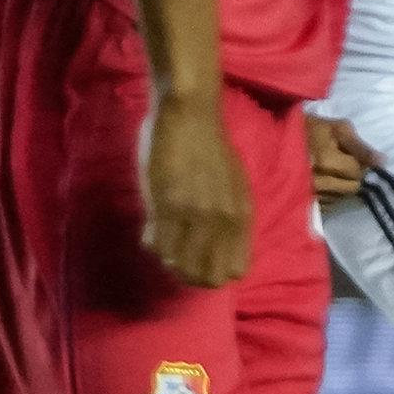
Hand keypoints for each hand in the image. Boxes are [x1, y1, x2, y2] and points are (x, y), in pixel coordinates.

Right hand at [141, 95, 253, 287]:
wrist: (191, 115)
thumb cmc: (212, 148)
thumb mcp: (235, 186)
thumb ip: (229, 218)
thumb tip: (218, 247)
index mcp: (242, 217)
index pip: (237, 271)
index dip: (216, 270)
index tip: (202, 260)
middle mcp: (222, 222)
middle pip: (208, 278)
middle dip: (190, 274)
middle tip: (177, 257)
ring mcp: (193, 216)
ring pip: (178, 266)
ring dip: (168, 259)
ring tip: (163, 241)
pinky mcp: (166, 205)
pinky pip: (156, 246)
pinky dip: (152, 243)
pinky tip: (151, 228)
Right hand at [306, 113, 378, 201]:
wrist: (278, 136)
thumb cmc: (311, 129)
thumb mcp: (338, 128)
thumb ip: (360, 146)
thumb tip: (382, 162)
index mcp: (326, 161)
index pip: (358, 173)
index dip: (361, 166)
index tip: (355, 158)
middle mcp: (317, 182)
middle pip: (351, 189)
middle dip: (354, 178)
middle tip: (345, 165)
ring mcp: (307, 194)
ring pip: (340, 198)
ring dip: (342, 188)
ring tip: (333, 172)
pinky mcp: (302, 201)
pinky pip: (327, 205)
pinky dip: (331, 196)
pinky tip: (326, 183)